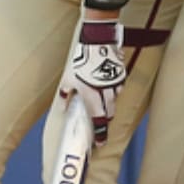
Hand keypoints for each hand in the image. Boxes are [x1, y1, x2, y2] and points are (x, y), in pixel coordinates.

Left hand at [63, 26, 125, 142]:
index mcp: (93, 96)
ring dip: (110, 103)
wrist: (97, 41)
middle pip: (109, 113)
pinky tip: (109, 84)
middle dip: (105, 119)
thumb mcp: (68, 77)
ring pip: (115, 99)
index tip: (101, 142)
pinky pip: (119, 86)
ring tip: (104, 101)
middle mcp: (106, 94)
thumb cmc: (81, 59)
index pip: (99, 121)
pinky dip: (115, 89)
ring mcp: (115, 84)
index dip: (100, 133)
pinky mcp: (121, 74)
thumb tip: (62, 103)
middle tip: (101, 121)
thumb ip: (66, 93)